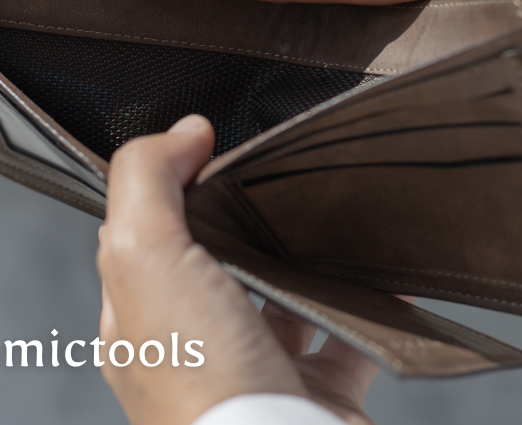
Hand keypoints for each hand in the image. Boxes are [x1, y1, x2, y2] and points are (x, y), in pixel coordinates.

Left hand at [97, 114, 377, 424]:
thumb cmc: (204, 386)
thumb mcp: (146, 258)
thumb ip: (147, 182)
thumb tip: (180, 132)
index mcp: (139, 316)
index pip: (142, 234)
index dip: (170, 184)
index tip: (208, 146)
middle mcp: (193, 346)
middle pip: (215, 261)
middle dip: (243, 221)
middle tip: (271, 184)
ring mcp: (255, 368)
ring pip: (280, 295)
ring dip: (303, 260)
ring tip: (323, 223)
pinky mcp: (314, 388)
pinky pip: (346, 333)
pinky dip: (367, 302)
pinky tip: (382, 278)